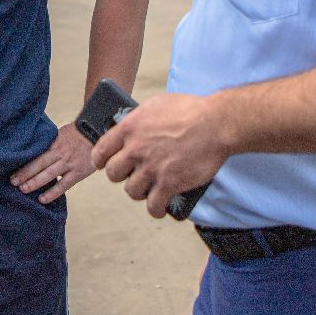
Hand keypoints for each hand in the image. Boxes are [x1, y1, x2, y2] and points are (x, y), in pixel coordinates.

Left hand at [11, 122, 95, 202]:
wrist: (97, 133)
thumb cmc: (77, 133)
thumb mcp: (60, 134)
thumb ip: (49, 144)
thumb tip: (34, 152)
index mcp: (54, 143)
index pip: (36, 155)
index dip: (24, 164)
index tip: (12, 172)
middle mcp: (59, 154)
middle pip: (39, 165)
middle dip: (25, 174)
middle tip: (13, 182)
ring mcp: (69, 164)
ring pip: (49, 175)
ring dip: (35, 183)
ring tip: (23, 190)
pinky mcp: (78, 173)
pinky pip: (64, 185)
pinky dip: (53, 193)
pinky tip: (43, 199)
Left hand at [91, 92, 225, 219]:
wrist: (215, 124)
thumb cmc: (190, 110)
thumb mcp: (155, 106)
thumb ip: (138, 121)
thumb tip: (130, 130)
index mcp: (129, 128)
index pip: (101, 150)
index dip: (100, 160)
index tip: (103, 164)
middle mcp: (136, 149)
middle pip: (113, 173)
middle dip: (121, 175)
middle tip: (132, 174)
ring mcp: (151, 168)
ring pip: (131, 191)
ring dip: (139, 191)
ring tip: (149, 189)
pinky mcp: (169, 184)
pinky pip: (153, 205)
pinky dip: (156, 209)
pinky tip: (160, 207)